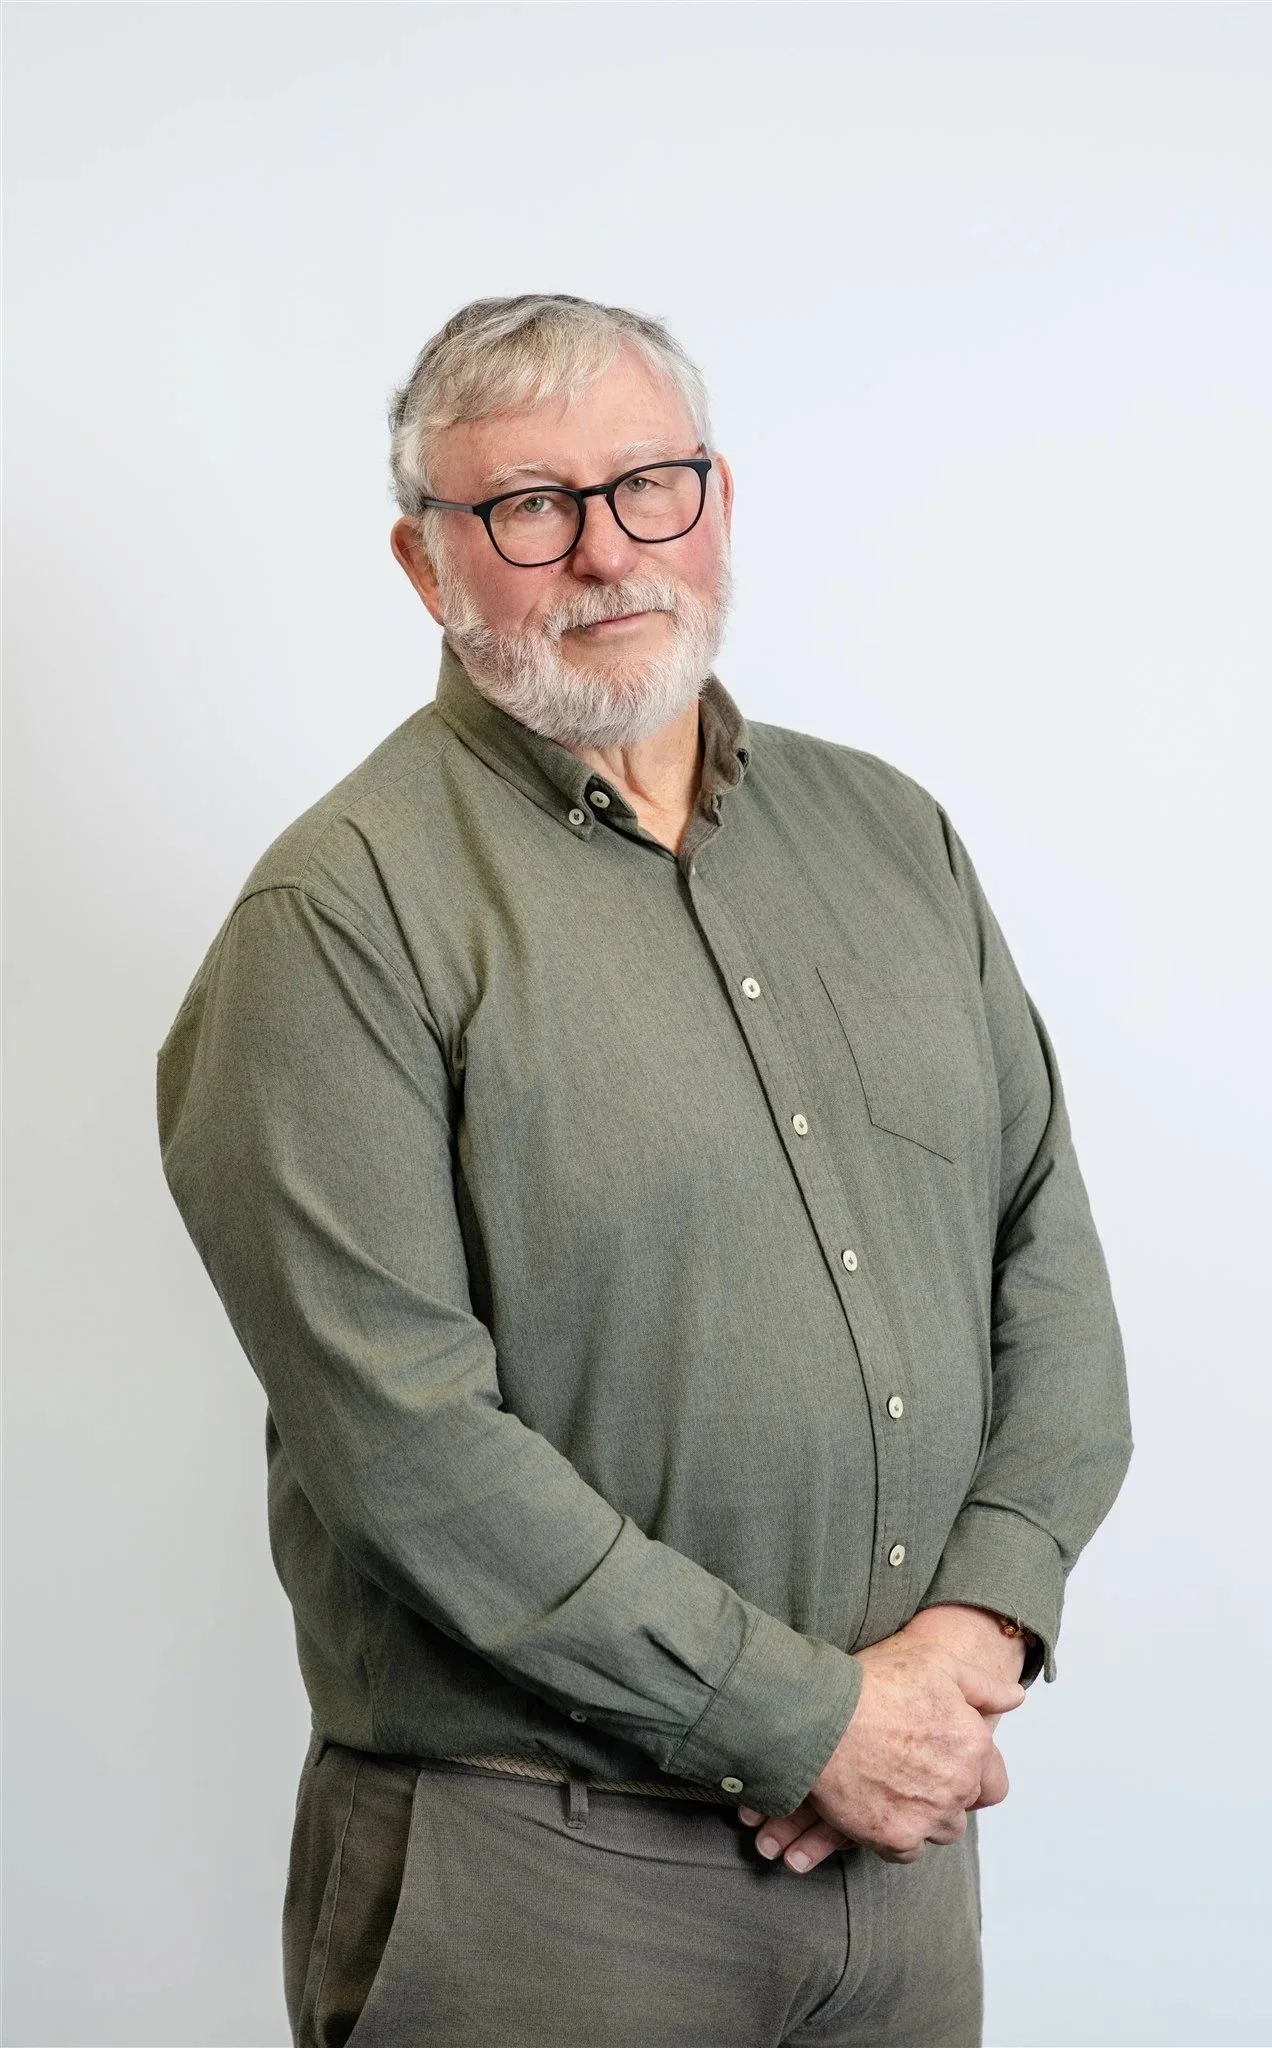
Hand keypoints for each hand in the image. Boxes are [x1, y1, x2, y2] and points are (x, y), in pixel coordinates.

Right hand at [735, 1618, 1023, 1873]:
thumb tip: (1017, 1699)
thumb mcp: (936, 1664)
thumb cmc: (875, 1684)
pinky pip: (908, 1849)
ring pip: (939, 1830)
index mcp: (974, 1744)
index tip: (943, 1761)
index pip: (994, 1782)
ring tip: (891, 1786)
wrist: (820, 1716)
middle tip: (908, 1768)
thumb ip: (983, 1686)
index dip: (972, 1773)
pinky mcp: (897, 1838)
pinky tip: (875, 1804)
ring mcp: (930, 1815)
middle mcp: (960, 1785)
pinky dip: (895, 1833)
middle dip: (944, 1792)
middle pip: (964, 1806)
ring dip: (924, 1816)